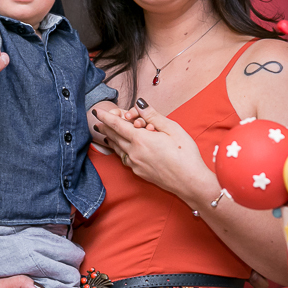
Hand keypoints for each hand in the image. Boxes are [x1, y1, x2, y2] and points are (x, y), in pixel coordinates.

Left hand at [92, 99, 212, 202]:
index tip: (97, 112)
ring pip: (118, 149)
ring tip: (105, 133)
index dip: (106, 117)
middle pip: (114, 137)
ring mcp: (135, 164)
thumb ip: (153, 116)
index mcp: (141, 139)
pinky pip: (124, 158)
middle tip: (99, 121)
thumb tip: (139, 104)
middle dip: (106, 127)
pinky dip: (119, 150)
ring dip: (111, 139)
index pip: (117, 125)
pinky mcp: (140, 173)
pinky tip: (121, 149)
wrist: (191, 183)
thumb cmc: (185, 155)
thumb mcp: (172, 129)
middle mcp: (134, 153)